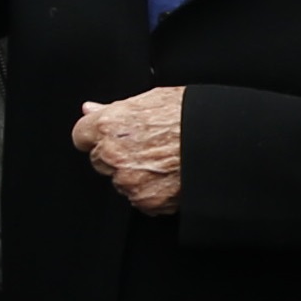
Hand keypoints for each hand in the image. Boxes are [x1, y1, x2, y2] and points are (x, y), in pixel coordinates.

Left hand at [71, 86, 184, 214]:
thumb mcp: (152, 99)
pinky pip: (141, 198)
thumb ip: (114, 109)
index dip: (97, 134)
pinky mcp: (147, 201)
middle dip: (117, 155)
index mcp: (110, 126)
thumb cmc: (190, 114)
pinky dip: (153, 190)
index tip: (112, 134)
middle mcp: (113, 156)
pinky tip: (171, 174)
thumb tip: (90, 110)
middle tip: (147, 145)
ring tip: (165, 159)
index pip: (81, 135)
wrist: (219, 139)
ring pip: (121, 181)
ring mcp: (129, 182)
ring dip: (136, 174)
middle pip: (100, 160)